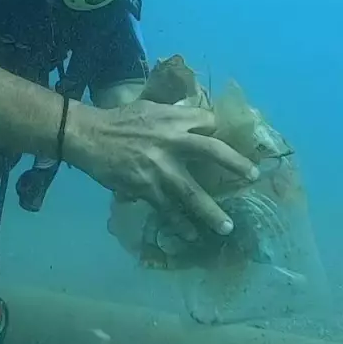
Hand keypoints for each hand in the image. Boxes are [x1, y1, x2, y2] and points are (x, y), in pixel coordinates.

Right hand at [65, 99, 258, 235]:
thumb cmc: (119, 120)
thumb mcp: (149, 108)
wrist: (90, 136)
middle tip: (253, 176)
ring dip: (211, 212)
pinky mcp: (146, 188)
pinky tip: (191, 235)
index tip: (223, 140)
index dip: (217, 130)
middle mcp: (171, 142)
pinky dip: (180, 224)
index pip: (207, 121)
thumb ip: (174, 117)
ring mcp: (160, 168)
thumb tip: (195, 122)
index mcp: (173, 119)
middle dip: (235, 164)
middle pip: (212, 152)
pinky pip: (168, 210)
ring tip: (227, 227)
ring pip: (192, 193)